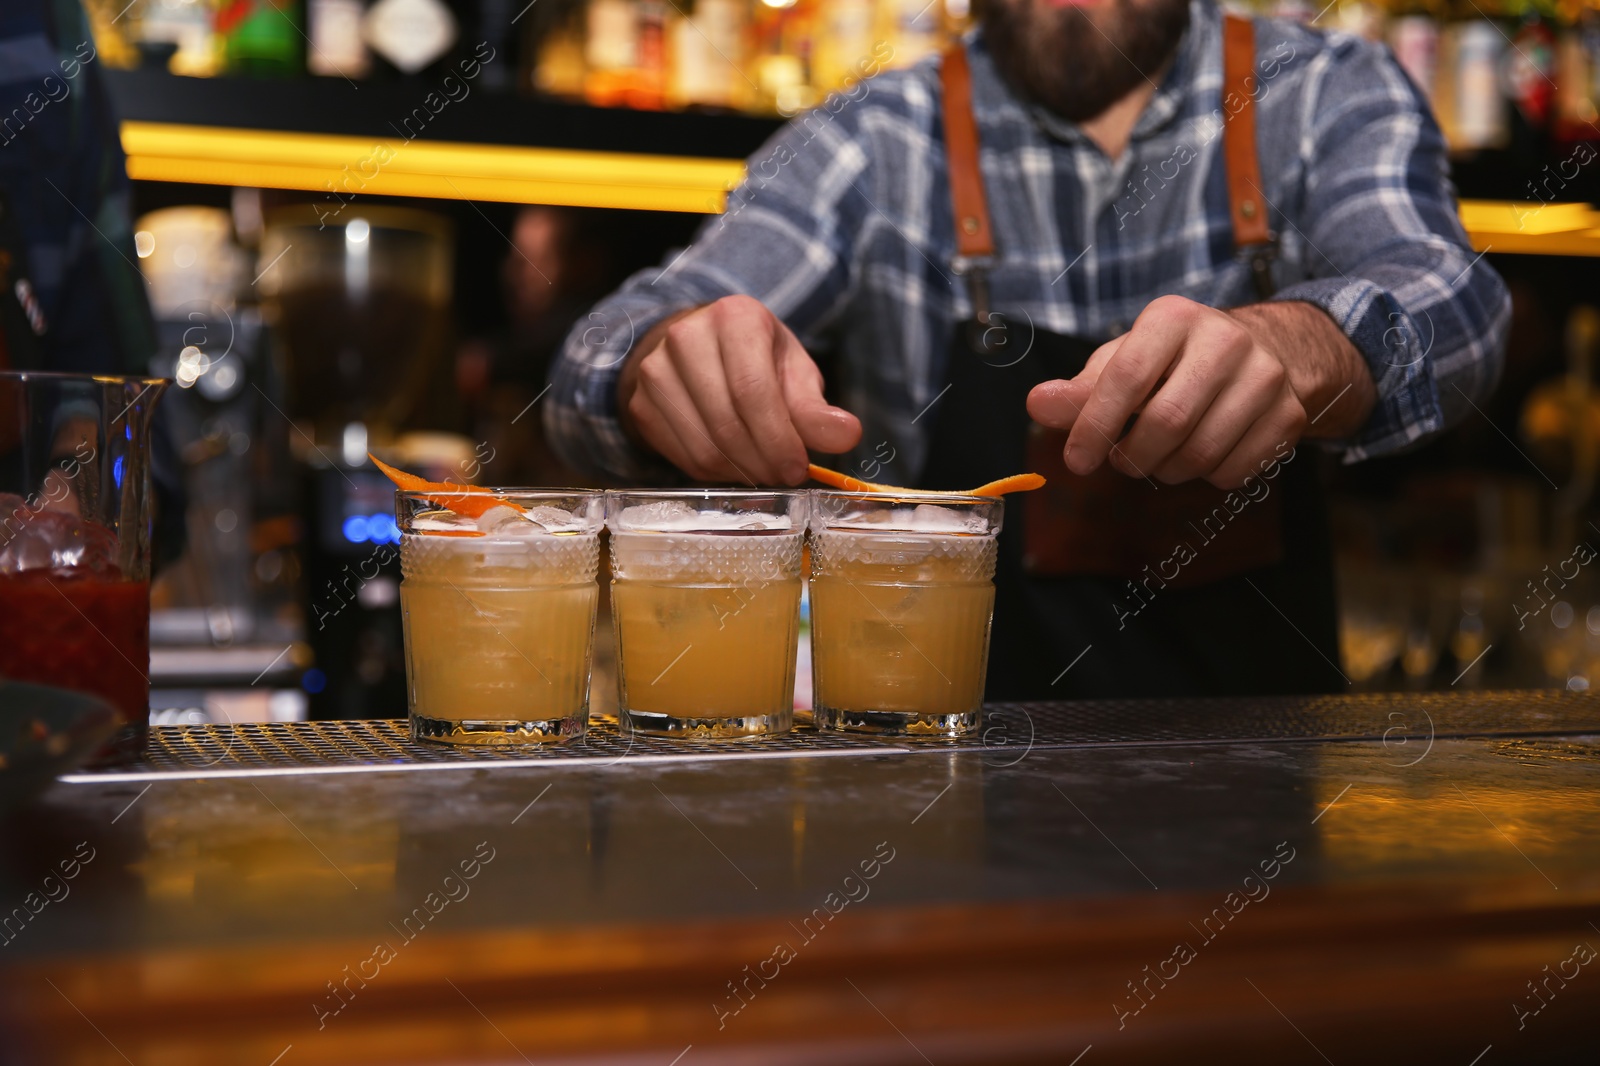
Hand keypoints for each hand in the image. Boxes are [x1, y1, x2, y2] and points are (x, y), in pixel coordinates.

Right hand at [617, 295, 862, 483]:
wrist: (698, 350)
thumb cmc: (755, 360)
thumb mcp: (793, 371)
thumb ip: (817, 407)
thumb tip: (846, 435)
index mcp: (734, 318)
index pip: (753, 390)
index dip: (778, 438)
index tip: (798, 468)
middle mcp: (686, 337)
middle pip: (727, 423)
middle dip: (763, 461)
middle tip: (784, 476)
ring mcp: (655, 371)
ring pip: (704, 447)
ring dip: (742, 472)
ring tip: (764, 471)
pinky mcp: (641, 404)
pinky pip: (683, 458)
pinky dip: (716, 474)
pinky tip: (736, 464)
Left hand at [1027, 296, 1370, 488]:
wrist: (1264, 352)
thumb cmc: (1174, 361)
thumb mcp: (1124, 362)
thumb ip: (1080, 390)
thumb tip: (1038, 404)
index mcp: (1174, 318)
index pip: (1127, 377)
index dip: (1095, 425)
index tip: (1076, 460)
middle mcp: (1226, 340)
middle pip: (1167, 423)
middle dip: (1132, 456)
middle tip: (1121, 460)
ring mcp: (1265, 378)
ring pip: (1200, 454)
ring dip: (1166, 471)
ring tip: (1158, 457)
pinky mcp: (1288, 415)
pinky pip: (1233, 471)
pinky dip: (1205, 477)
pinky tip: (1200, 455)